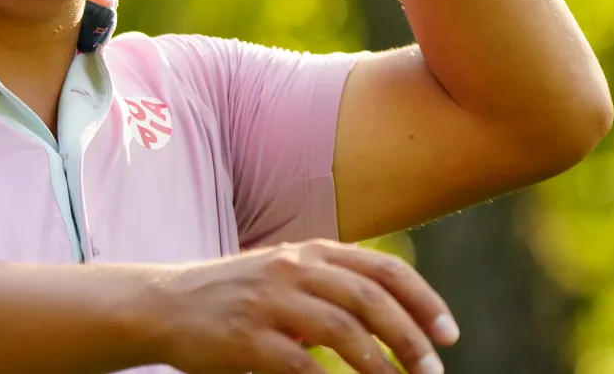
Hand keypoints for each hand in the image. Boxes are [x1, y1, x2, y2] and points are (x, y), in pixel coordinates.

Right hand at [144, 238, 456, 373]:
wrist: (165, 305)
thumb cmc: (235, 297)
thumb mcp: (287, 277)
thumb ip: (332, 287)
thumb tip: (394, 318)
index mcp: (310, 252)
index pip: (382, 269)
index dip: (423, 300)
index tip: (448, 334)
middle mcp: (293, 268)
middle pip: (370, 298)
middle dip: (410, 337)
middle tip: (433, 370)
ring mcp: (268, 300)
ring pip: (343, 330)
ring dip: (380, 364)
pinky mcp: (246, 337)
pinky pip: (301, 363)